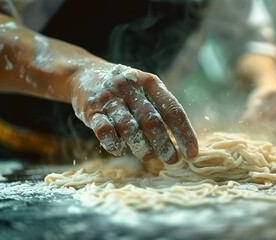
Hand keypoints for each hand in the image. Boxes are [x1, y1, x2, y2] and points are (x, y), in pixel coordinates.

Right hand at [70, 61, 197, 163]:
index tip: (192, 152)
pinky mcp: (91, 110)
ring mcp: (110, 98)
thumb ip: (160, 110)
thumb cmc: (123, 89)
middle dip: (164, 144)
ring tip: (149, 157)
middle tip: (172, 160)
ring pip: (129, 127)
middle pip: (152, 120)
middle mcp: (131, 88)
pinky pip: (104, 130)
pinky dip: (113, 143)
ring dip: (141, 147)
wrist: (83, 73)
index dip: (184, 132)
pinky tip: (119, 150)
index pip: (173, 109)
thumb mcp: (144, 90)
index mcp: (150, 82)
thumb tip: (180, 142)